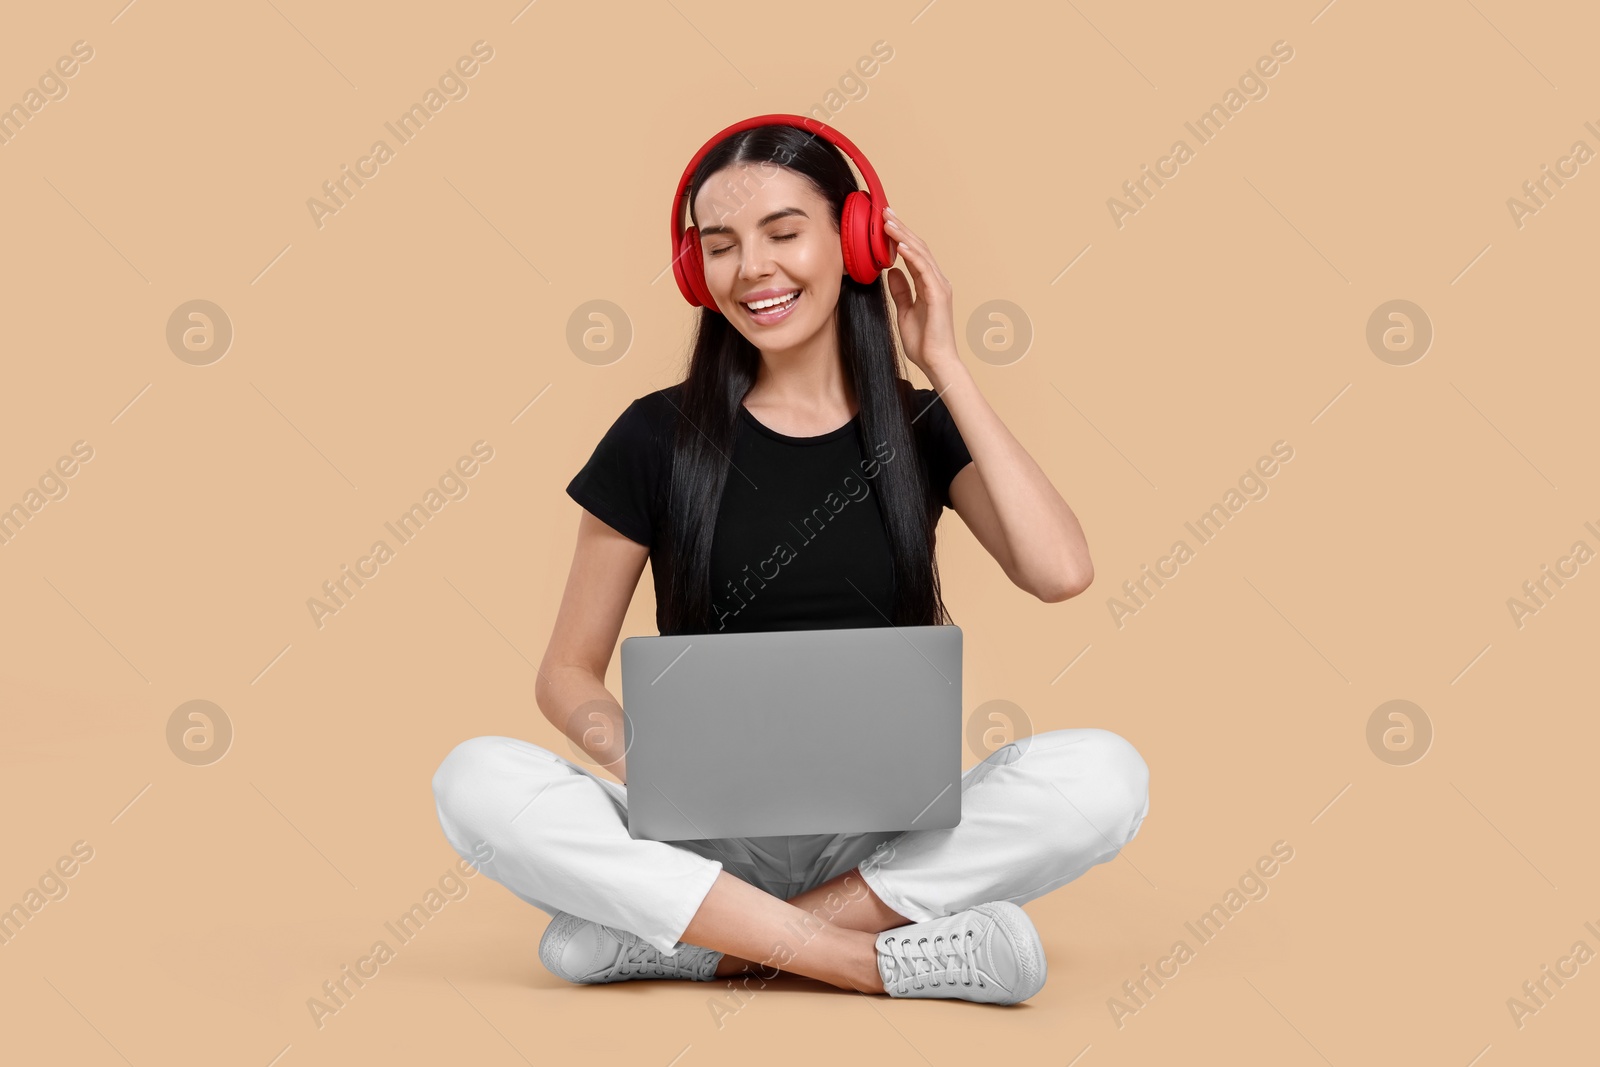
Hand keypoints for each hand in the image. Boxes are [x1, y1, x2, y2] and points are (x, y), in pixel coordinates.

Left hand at [881, 206, 958, 374]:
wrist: (936, 362)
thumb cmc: (923, 342)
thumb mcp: (905, 312)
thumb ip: (901, 291)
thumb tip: (892, 272)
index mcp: (929, 285)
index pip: (914, 254)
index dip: (900, 237)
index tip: (885, 222)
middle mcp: (937, 281)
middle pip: (918, 248)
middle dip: (901, 229)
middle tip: (885, 212)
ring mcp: (939, 287)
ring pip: (921, 254)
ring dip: (904, 236)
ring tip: (888, 222)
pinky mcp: (938, 296)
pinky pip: (924, 271)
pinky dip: (912, 256)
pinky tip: (900, 246)